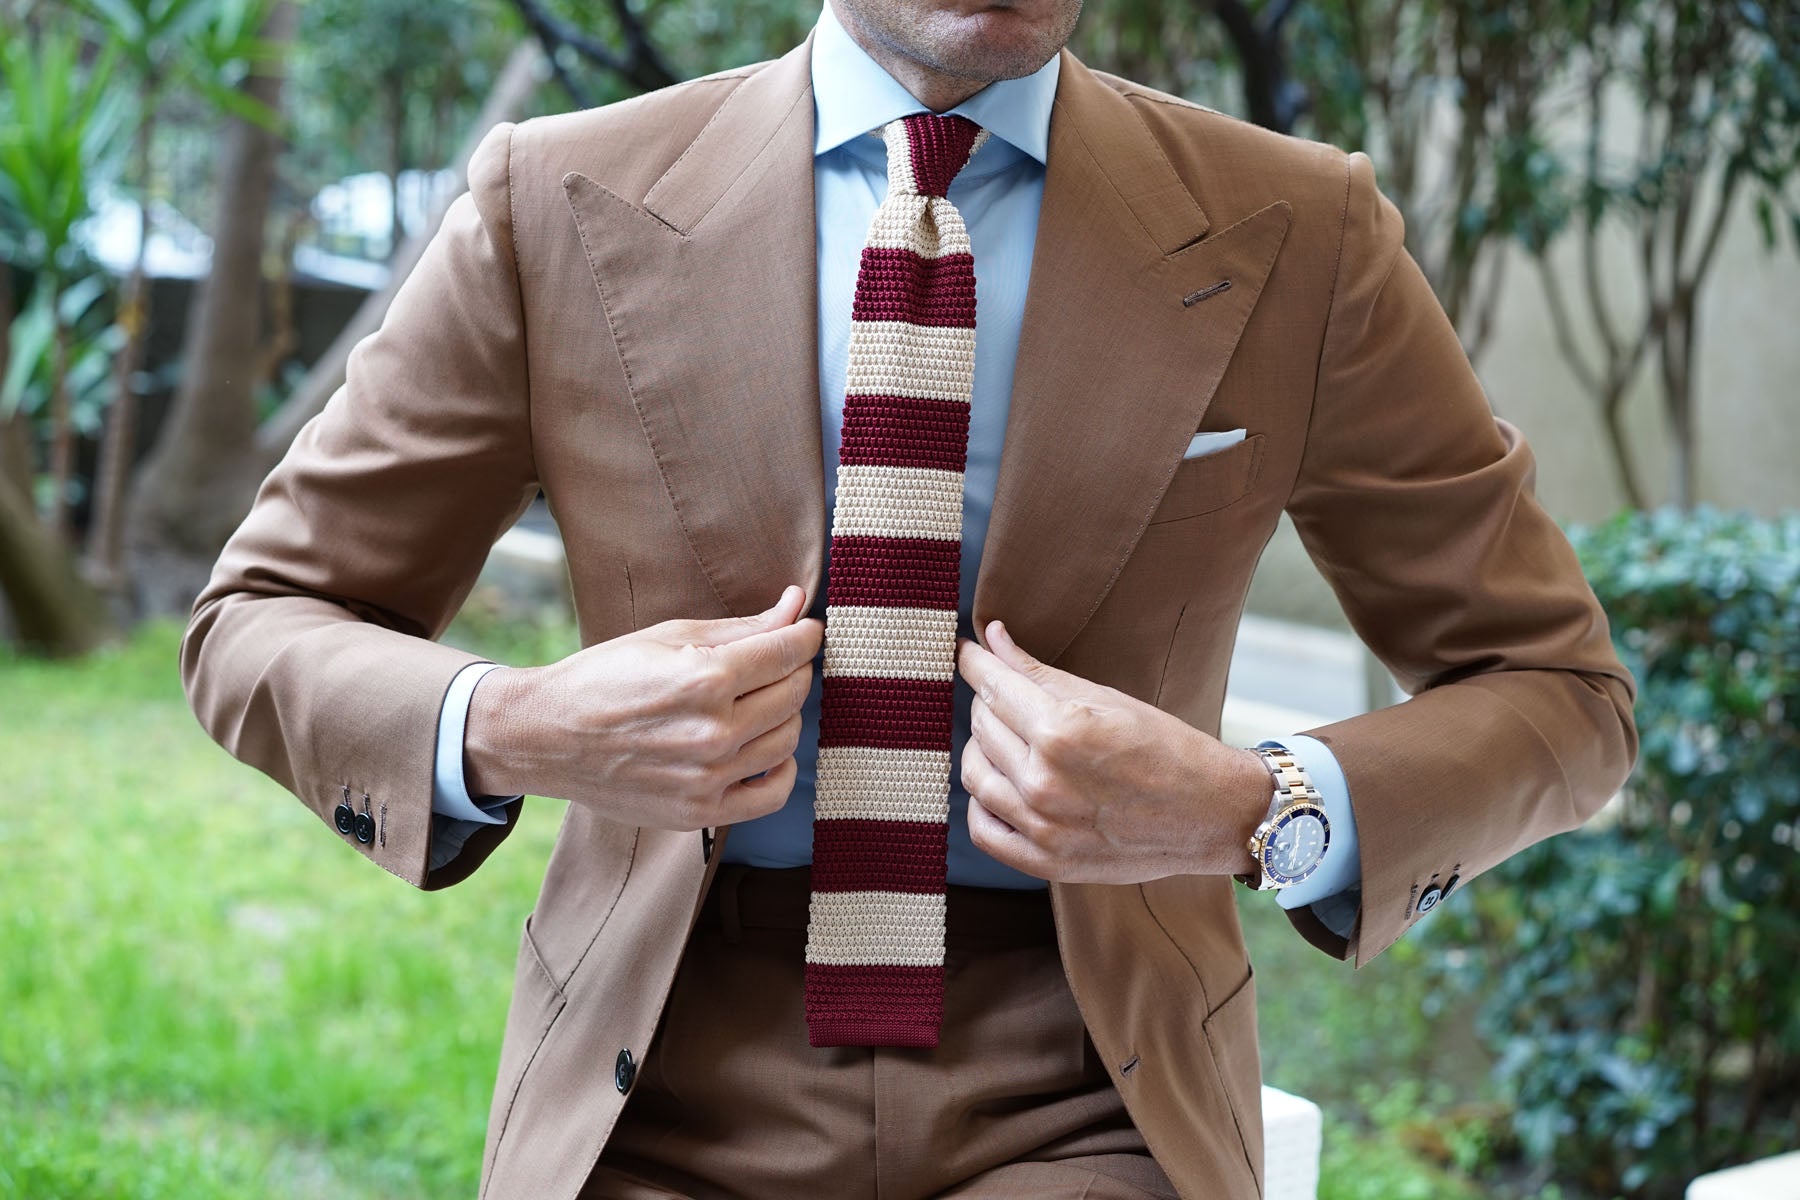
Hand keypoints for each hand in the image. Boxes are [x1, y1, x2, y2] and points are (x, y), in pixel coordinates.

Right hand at [465, 585, 821, 830]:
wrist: (547, 737)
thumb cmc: (605, 677)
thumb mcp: (669, 635)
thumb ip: (742, 626)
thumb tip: (796, 605)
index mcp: (705, 678)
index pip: (787, 652)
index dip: (805, 636)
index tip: (806, 630)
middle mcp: (713, 732)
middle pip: (793, 694)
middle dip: (794, 670)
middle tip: (776, 661)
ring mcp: (708, 777)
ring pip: (788, 740)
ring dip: (786, 714)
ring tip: (760, 700)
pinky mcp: (701, 811)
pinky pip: (772, 795)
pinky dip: (781, 770)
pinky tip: (765, 749)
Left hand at [955, 619, 1270, 883]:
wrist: (1212, 815)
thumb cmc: (1166, 748)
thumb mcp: (1106, 698)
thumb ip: (1038, 671)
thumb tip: (991, 638)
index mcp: (1060, 732)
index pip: (991, 686)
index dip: (973, 663)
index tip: (967, 652)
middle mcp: (1044, 782)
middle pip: (982, 726)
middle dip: (988, 701)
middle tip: (1005, 693)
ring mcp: (1042, 827)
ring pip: (974, 774)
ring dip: (981, 748)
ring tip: (1006, 738)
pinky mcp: (1046, 862)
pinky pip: (983, 830)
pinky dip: (982, 803)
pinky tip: (1000, 785)